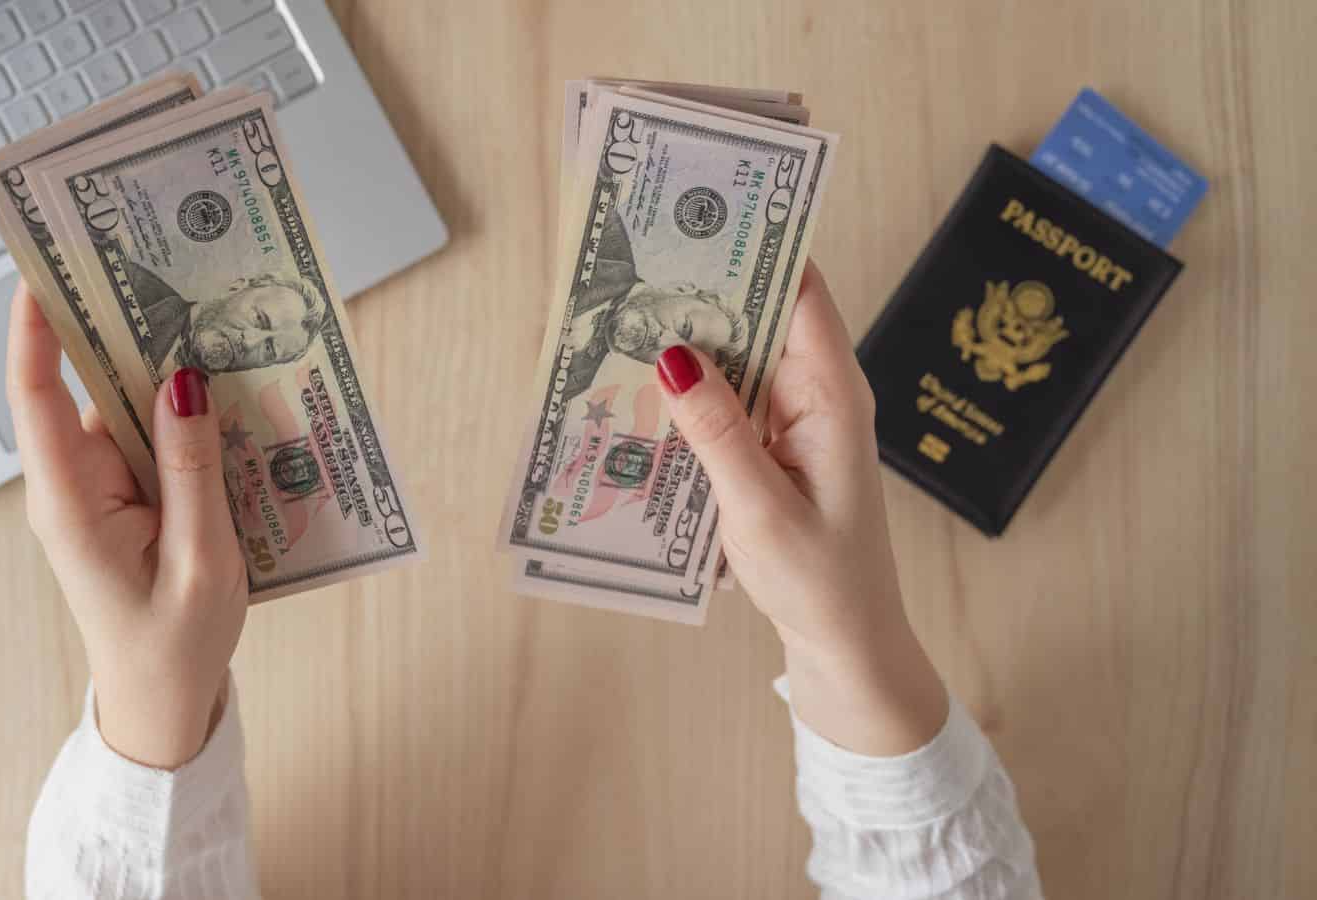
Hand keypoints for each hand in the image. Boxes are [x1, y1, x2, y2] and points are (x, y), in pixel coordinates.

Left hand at [6, 281, 247, 768]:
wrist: (163, 701)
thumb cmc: (175, 643)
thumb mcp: (201, 559)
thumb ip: (192, 468)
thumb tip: (184, 378)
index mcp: (71, 501)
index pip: (36, 395)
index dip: (35, 326)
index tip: (46, 263)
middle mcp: (75, 483)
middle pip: (85, 383)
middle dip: (122, 326)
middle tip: (170, 267)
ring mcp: (101, 488)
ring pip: (127, 405)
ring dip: (167, 368)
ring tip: (218, 318)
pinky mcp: (129, 495)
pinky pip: (153, 435)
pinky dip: (186, 411)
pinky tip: (232, 387)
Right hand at [655, 262, 947, 753]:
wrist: (846, 643)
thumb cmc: (819, 581)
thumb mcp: (759, 507)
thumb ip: (716, 430)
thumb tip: (672, 354)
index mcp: (831, 394)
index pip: (801, 292)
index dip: (757, 245)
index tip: (704, 210)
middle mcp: (816, 393)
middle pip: (762, 314)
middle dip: (705, 286)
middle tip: (638, 258)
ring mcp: (794, 419)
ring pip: (738, 356)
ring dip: (691, 339)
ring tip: (626, 309)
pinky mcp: (772, 446)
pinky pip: (729, 399)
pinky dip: (692, 389)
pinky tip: (643, 384)